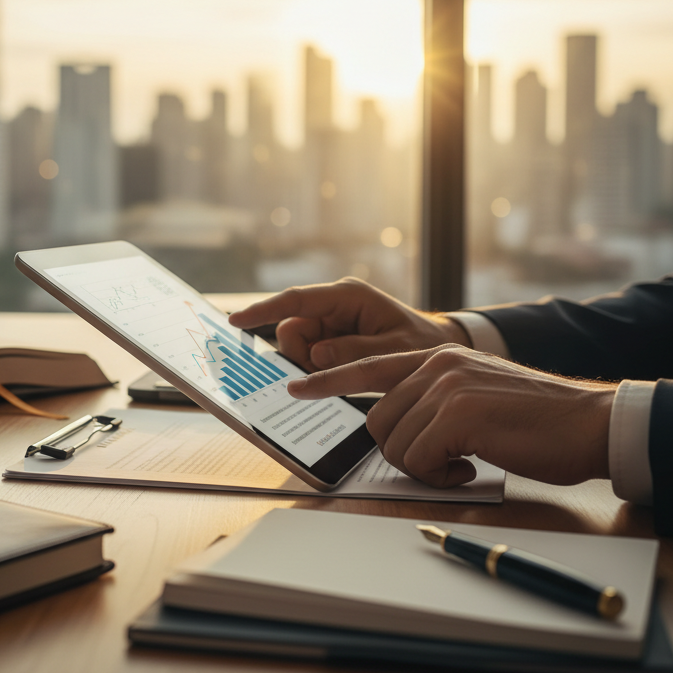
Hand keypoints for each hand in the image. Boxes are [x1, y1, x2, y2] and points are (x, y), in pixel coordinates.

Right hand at [227, 278, 469, 372]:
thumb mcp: (396, 351)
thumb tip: (318, 355)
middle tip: (330, 374)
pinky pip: (307, 356)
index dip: (263, 311)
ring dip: (310, 366)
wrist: (436, 350)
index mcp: (349, 297)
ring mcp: (331, 323)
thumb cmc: (422, 346)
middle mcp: (334, 306)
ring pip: (296, 347)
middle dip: (300, 356)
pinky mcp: (331, 339)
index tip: (236, 321)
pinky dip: (316, 370)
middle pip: (291, 330)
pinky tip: (340, 375)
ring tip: (347, 375)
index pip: (296, 302)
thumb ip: (357, 353)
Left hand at [286, 345, 614, 487]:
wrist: (587, 422)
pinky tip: (471, 467)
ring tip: (464, 460)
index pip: (368, 366)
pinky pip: (419, 460)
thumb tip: (395, 428)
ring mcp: (445, 386)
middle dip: (404, 452)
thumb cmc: (534, 420)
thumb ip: (433, 400)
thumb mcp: (474, 395)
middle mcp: (435, 365)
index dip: (329, 379)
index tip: (296, 387)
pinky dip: (440, 476)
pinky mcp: (457, 414)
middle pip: (378, 422)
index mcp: (436, 357)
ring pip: (395, 444)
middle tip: (446, 459)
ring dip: (425, 466)